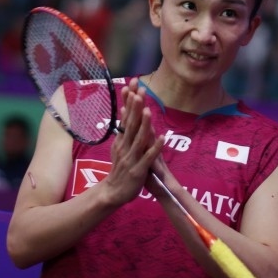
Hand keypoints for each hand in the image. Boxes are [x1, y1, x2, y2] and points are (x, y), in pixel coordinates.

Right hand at [105, 78, 163, 205]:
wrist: (113, 192)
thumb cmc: (120, 169)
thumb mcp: (119, 147)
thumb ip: (123, 130)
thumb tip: (123, 111)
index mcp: (122, 141)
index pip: (126, 117)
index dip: (130, 101)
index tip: (134, 85)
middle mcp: (125, 146)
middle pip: (131, 124)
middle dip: (136, 107)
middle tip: (139, 91)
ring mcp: (131, 158)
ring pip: (139, 139)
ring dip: (144, 125)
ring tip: (147, 111)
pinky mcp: (138, 170)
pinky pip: (148, 157)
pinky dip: (156, 147)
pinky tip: (164, 138)